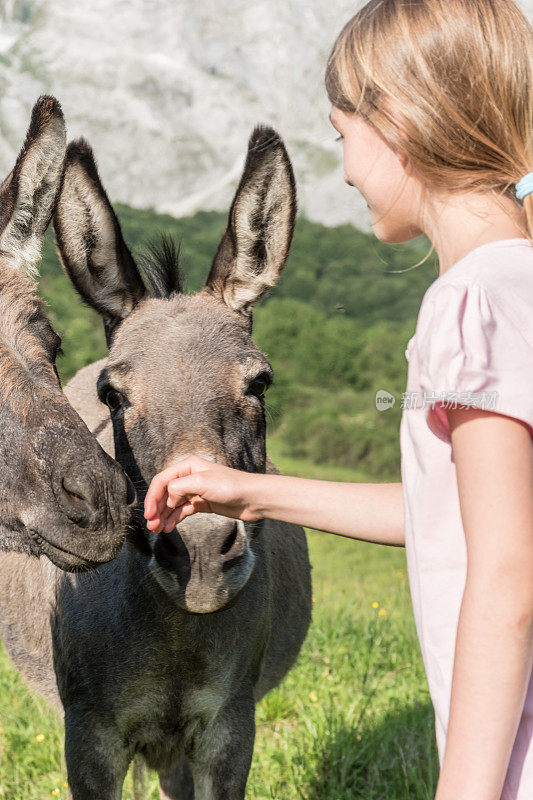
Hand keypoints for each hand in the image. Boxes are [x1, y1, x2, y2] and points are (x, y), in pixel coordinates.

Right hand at [143, 456, 260, 532]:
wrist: (253, 498)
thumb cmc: (230, 486)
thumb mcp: (201, 482)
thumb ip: (179, 487)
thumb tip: (167, 499)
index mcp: (188, 466)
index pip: (162, 481)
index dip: (152, 497)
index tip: (149, 514)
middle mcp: (189, 477)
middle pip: (165, 493)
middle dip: (156, 509)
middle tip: (150, 526)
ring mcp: (196, 491)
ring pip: (173, 504)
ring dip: (163, 516)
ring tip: (157, 530)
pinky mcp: (202, 503)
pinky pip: (183, 511)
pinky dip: (175, 519)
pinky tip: (168, 528)